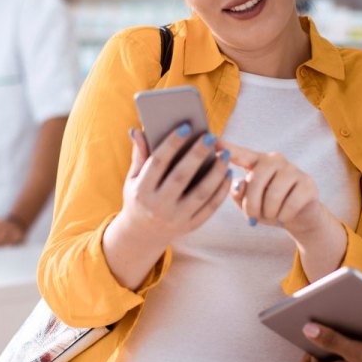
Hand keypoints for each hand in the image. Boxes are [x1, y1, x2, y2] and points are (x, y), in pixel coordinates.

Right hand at [116, 124, 231, 247]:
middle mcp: (158, 206)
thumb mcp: (133, 179)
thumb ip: (139, 154)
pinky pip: (210, 207)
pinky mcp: (191, 226)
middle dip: (197, 155)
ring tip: (225, 153)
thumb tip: (137, 129)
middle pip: (181, 177)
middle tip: (210, 136)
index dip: (171, 144)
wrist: (142, 234)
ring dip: (215, 172)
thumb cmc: (139, 197)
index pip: (157, 163)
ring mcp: (176, 218)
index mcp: (142, 191)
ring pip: (200, 193)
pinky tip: (228, 173)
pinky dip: (221, 190)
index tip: (186, 127)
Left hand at [222, 141, 326, 236]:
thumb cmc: (269, 208)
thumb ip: (238, 194)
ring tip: (271, 215)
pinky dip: (283, 217)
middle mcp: (275, 160)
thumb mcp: (249, 204)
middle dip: (252, 205)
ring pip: (274, 195)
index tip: (214, 141)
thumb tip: (238, 183)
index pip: (242, 154)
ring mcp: (293, 170)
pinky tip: (285, 216)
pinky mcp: (308, 184)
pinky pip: (290, 205)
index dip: (229, 148)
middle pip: (256, 180)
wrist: (299, 218)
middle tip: (253, 217)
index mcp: (257, 162)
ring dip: (269, 213)